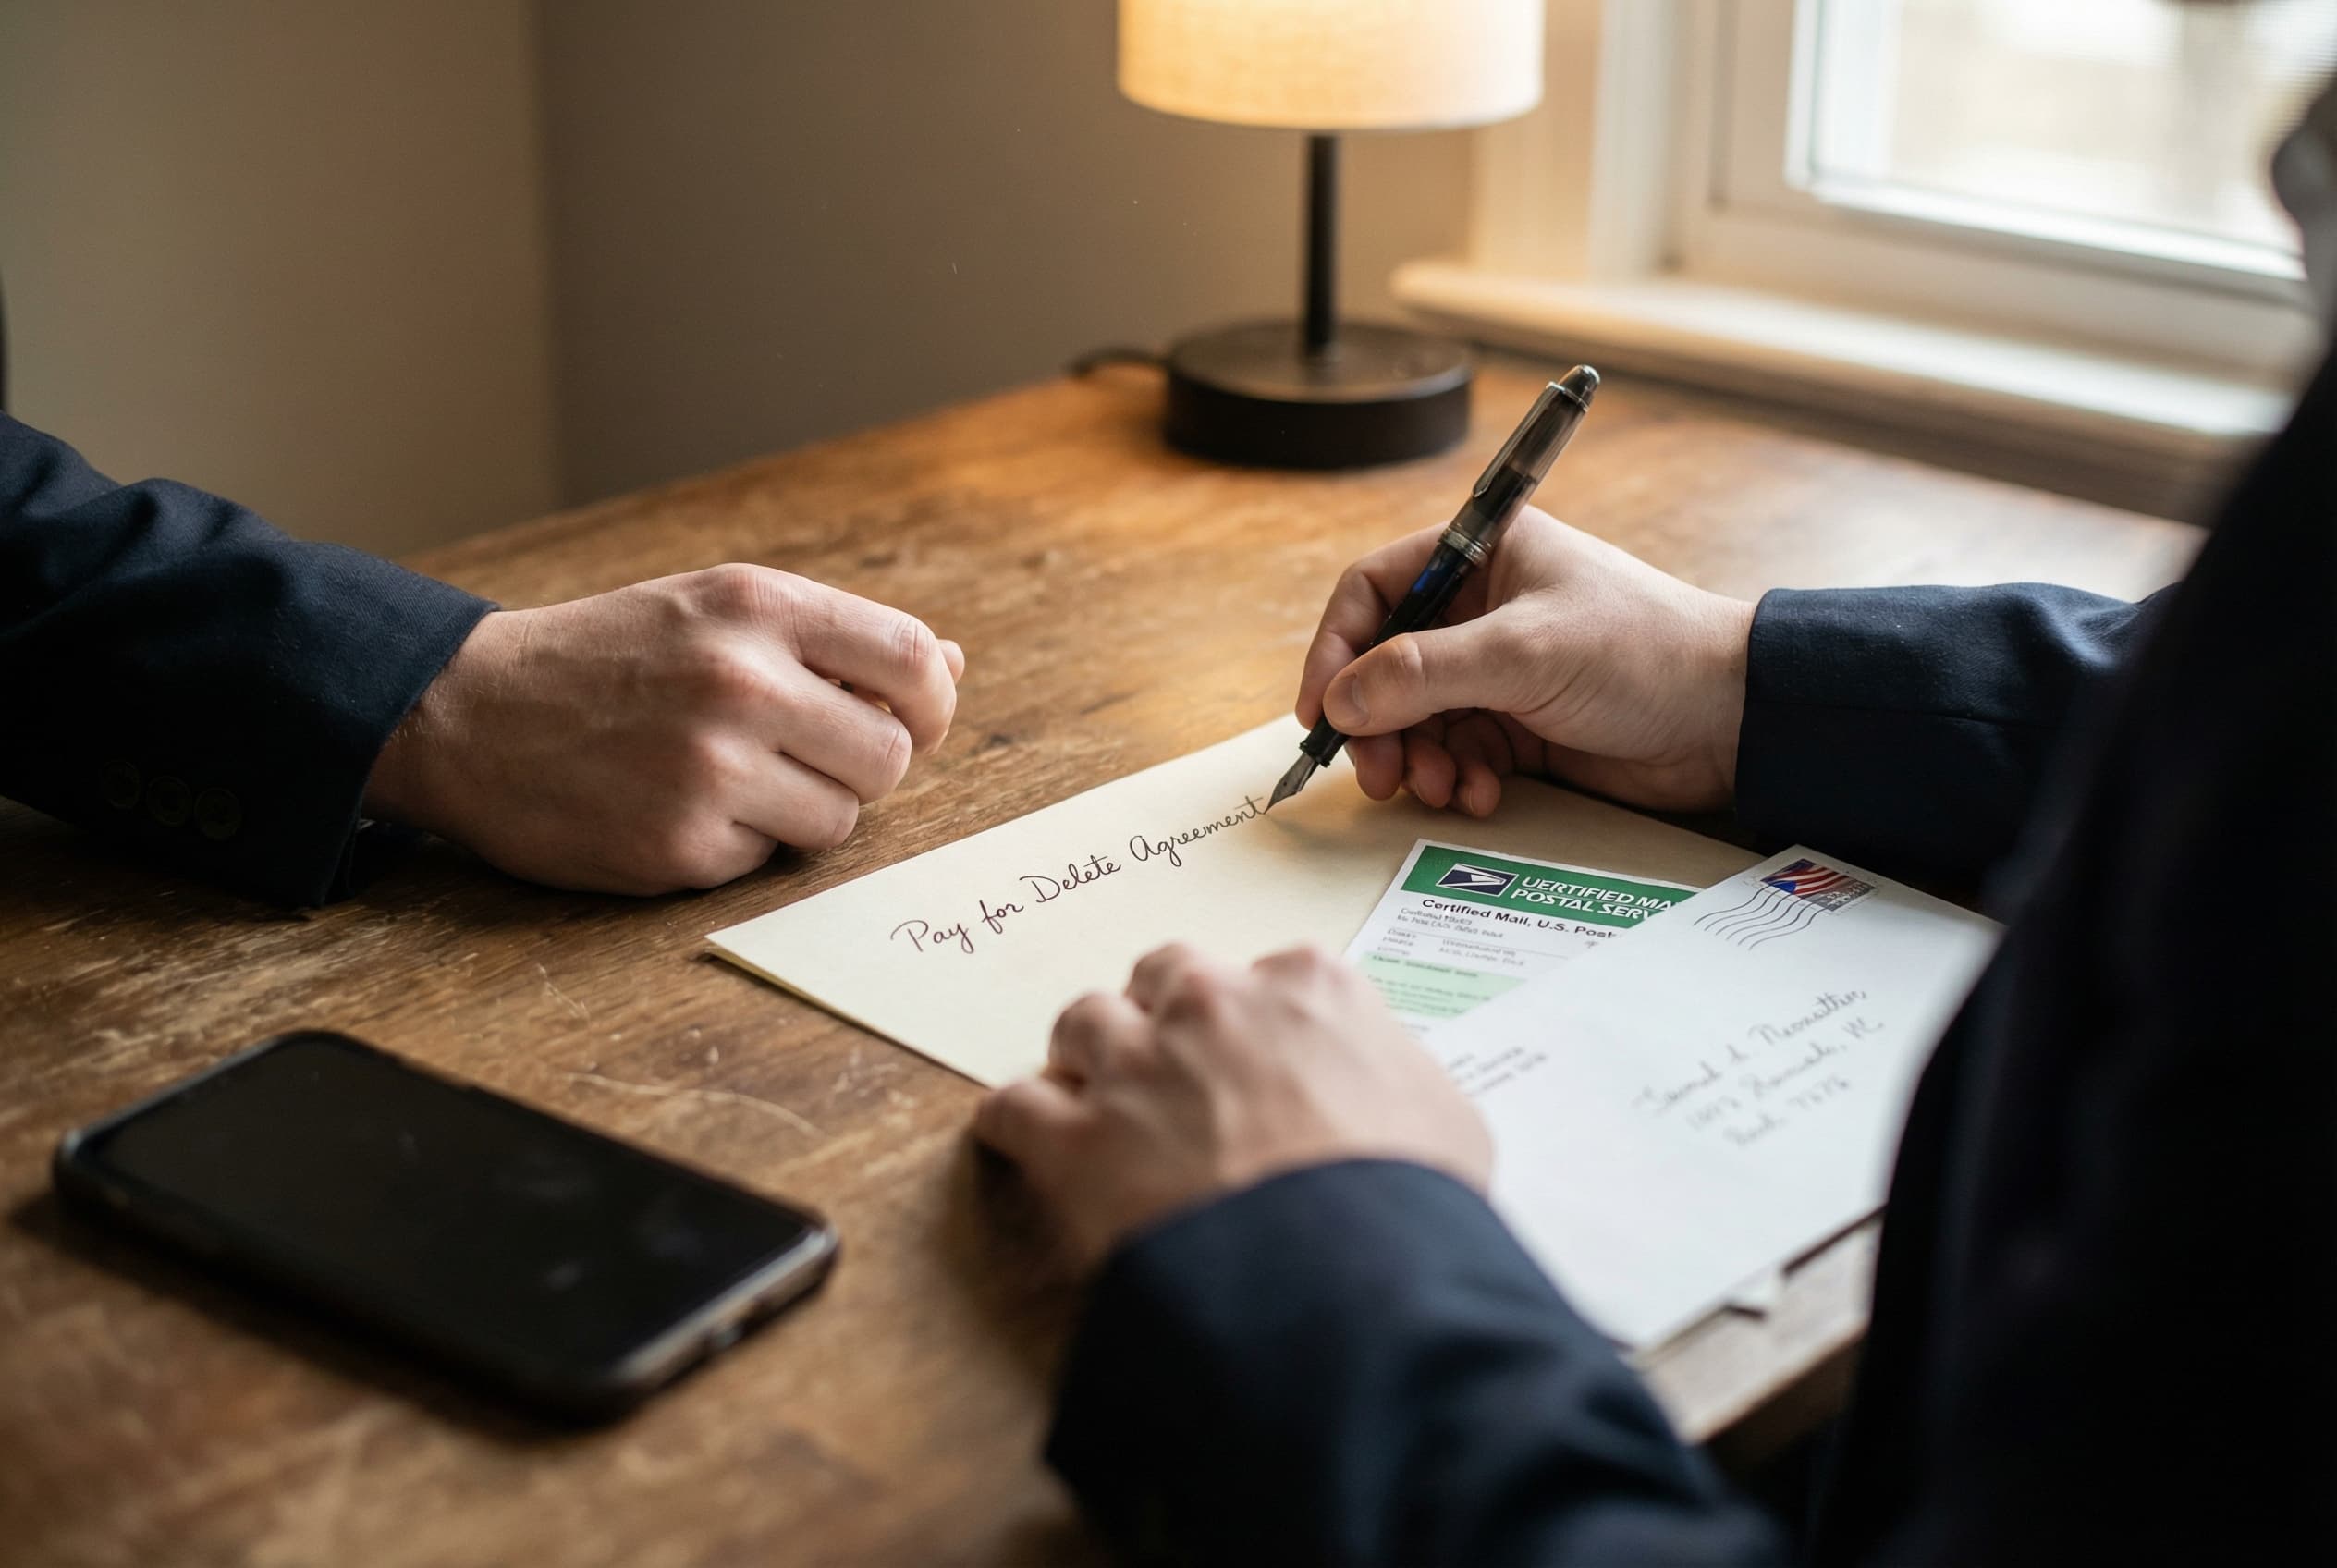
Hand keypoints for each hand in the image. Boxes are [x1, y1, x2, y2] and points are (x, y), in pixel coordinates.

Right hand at [365, 563, 963, 892]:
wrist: (465, 711)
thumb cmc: (610, 658)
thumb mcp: (714, 611)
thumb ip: (833, 639)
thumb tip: (948, 664)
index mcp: (756, 607)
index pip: (911, 660)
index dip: (929, 703)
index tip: (908, 720)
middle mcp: (740, 682)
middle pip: (889, 756)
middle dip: (860, 765)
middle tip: (801, 755)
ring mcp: (710, 769)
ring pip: (840, 818)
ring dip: (802, 811)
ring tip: (732, 778)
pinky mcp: (681, 846)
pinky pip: (768, 860)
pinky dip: (738, 844)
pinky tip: (677, 807)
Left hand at [975, 943, 1489, 1269]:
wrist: (1344, 1275)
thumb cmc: (1409, 1201)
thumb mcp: (1446, 1120)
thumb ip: (1399, 1079)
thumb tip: (1386, 1100)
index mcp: (1309, 986)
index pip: (1266, 974)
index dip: (1255, 1021)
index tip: (1254, 1057)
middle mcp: (1213, 1004)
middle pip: (1162, 978)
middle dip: (1161, 1017)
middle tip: (1171, 1069)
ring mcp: (1137, 1065)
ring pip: (1082, 1024)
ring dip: (1087, 1060)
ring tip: (1097, 1103)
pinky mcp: (1074, 1139)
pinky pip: (1013, 1105)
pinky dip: (1013, 1124)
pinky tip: (1020, 1144)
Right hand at [1296, 507, 1755, 816]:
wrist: (1733, 720)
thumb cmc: (1644, 652)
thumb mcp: (1524, 653)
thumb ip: (1423, 674)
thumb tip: (1340, 703)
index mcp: (1482, 555)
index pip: (1374, 592)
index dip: (1337, 650)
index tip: (1322, 712)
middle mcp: (1482, 608)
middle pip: (1384, 666)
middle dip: (1376, 725)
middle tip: (1378, 775)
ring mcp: (1499, 670)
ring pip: (1415, 720)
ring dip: (1417, 760)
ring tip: (1441, 787)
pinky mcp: (1519, 726)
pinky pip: (1456, 754)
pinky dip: (1457, 779)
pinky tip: (1483, 794)